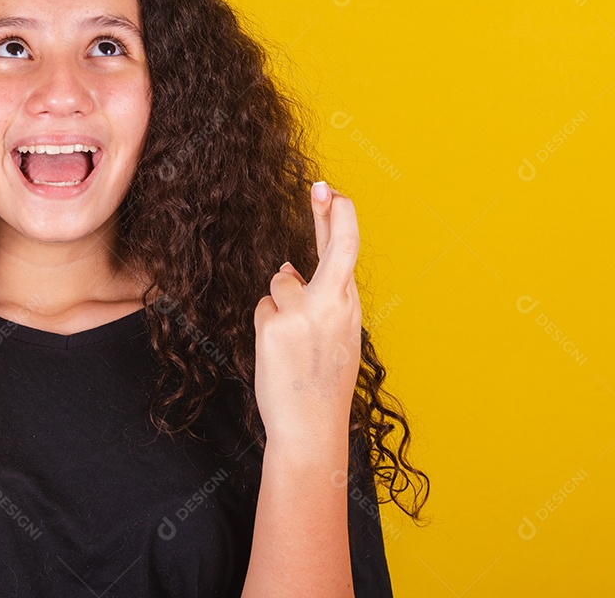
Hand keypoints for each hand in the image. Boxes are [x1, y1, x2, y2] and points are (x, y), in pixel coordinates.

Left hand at [253, 181, 361, 447]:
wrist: (311, 427)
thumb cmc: (322, 384)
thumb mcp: (333, 337)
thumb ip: (318, 300)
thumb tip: (287, 268)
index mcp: (350, 307)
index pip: (347, 253)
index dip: (340, 219)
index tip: (333, 194)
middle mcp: (333, 305)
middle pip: (335, 247)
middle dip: (330, 213)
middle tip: (322, 186)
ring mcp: (303, 313)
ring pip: (280, 283)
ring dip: (278, 306)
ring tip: (291, 345)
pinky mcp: (275, 325)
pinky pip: (263, 308)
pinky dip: (265, 325)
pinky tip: (278, 353)